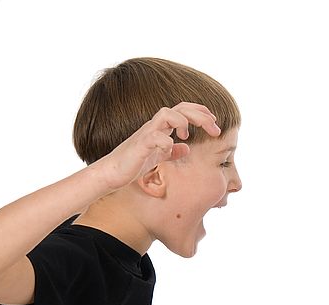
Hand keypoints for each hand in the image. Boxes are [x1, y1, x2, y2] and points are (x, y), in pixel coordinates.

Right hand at [92, 102, 221, 190]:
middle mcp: (155, 126)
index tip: (214, 122)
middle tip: (215, 128)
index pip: (183, 111)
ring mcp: (146, 134)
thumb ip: (172, 151)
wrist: (112, 173)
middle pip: (179, 108)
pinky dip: (166, 141)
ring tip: (186, 135)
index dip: (200, 112)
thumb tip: (186, 148)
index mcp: (161, 128)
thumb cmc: (134, 163)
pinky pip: (155, 137)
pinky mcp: (140, 146)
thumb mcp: (158, 157)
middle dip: (200, 115)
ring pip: (166, 114)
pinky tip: (171, 148)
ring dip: (182, 121)